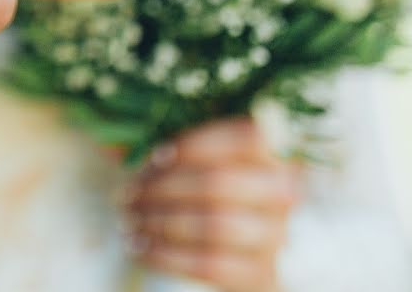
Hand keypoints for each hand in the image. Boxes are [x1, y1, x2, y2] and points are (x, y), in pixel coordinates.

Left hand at [127, 120, 299, 291]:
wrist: (240, 252)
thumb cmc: (211, 189)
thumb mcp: (203, 157)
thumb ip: (181, 146)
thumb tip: (130, 147)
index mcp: (275, 151)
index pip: (246, 138)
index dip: (196, 145)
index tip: (156, 156)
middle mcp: (283, 191)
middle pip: (219, 184)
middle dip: (163, 188)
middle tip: (128, 194)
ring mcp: (275, 235)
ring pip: (213, 225)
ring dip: (160, 222)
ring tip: (129, 220)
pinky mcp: (259, 273)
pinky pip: (208, 265)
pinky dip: (164, 255)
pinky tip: (138, 247)